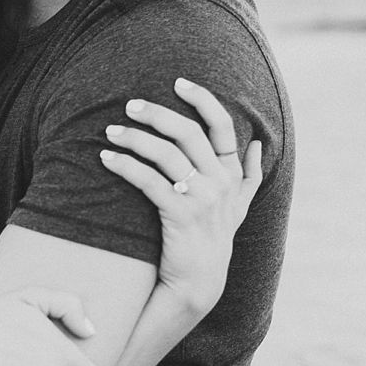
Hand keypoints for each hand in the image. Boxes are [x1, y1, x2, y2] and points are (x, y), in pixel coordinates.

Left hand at [99, 77, 263, 315]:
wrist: (199, 283)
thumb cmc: (213, 240)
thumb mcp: (240, 208)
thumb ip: (250, 176)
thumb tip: (259, 145)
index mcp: (233, 175)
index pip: (222, 126)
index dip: (202, 100)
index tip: (178, 82)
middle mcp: (221, 183)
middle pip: (189, 133)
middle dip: (158, 114)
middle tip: (131, 105)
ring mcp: (202, 199)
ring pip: (166, 154)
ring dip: (135, 138)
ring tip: (110, 131)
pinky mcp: (180, 215)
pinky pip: (148, 180)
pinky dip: (125, 165)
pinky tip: (106, 158)